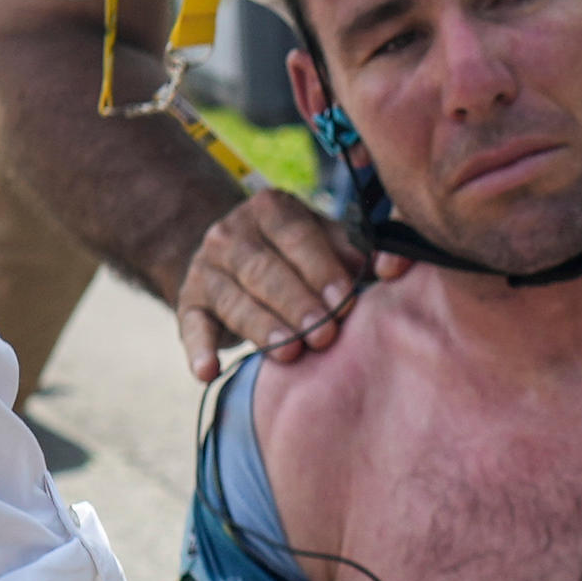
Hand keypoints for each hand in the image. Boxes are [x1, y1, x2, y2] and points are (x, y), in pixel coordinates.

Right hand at [174, 178, 390, 379]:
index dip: (319, 267)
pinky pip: (192, 327)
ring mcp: (205, 267)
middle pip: (263, 269)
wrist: (233, 260)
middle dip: (295, 303)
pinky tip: (208, 372)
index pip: (295, 234)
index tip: (344, 299)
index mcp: (270, 208)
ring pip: (233, 298)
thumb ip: (358, 250)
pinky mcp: (189, 303)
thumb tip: (392, 267)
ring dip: (260, 327)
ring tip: (287, 353)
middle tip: (323, 334)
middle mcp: (231, 232)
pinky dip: (199, 350)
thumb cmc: (297, 255)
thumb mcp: (326, 240)